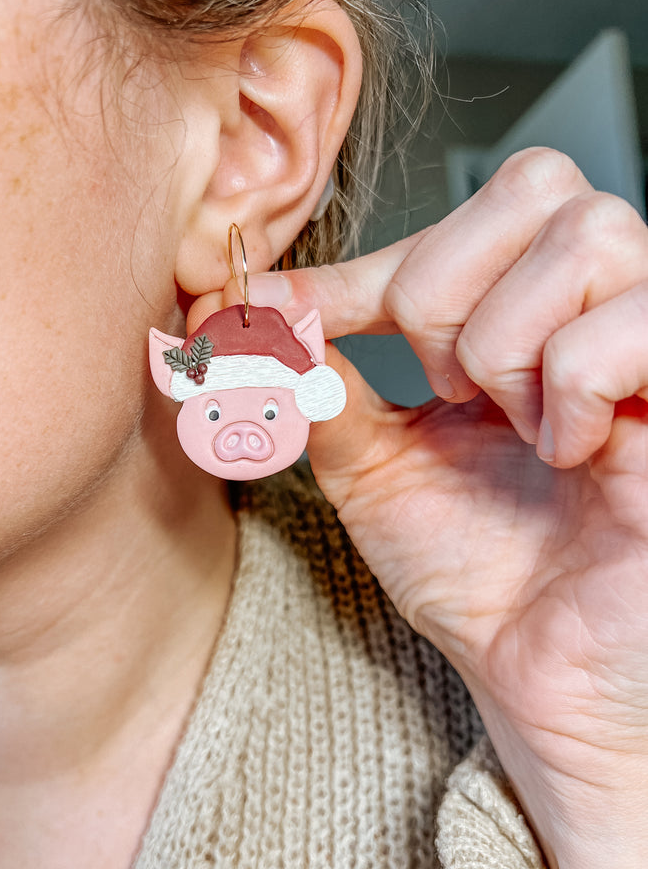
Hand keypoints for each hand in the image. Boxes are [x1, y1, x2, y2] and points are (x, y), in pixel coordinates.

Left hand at [188, 148, 647, 868]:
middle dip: (446, 289)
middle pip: (538, 185)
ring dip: (505, 341)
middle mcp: (597, 315)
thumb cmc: (477, 582)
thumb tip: (259, 317)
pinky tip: (567, 451)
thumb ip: (324, 386)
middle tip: (442, 388)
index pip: (471, 208)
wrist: (540, 683)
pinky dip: (570, 383)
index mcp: (524, 321)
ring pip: (587, 237)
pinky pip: (634, 323)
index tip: (285, 310)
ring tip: (513, 427)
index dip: (372, 257)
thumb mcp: (374, 469)